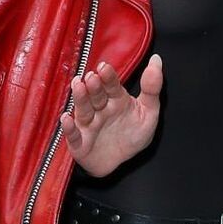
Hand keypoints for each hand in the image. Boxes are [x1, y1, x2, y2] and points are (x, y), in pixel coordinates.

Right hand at [59, 56, 162, 177]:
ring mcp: (88, 125)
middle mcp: (99, 109)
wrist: (122, 163)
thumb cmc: (133, 135)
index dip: (108, 76)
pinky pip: (73, 135)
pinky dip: (69, 128)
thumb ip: (152, 89)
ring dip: (80, 99)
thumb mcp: (148, 113)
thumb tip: (156, 60)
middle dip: (93, 86)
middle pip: (96, 96)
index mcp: (116, 100)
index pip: (111, 85)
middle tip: (92, 77)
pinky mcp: (79, 143)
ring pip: (83, 110)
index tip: (104, 67)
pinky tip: (66, 118)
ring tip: (78, 86)